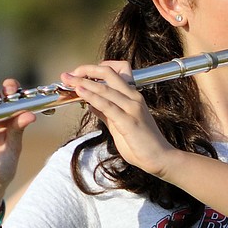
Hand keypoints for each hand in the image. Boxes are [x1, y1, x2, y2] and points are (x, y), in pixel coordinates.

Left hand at [59, 61, 173, 177]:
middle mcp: (133, 97)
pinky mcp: (128, 121)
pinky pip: (107, 105)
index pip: (114, 71)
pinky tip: (80, 93)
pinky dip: (91, 97)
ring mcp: (132, 108)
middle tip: (68, 74)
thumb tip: (91, 104)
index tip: (79, 74)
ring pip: (105, 88)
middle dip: (85, 70)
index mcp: (132, 96)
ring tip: (68, 80)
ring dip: (83, 82)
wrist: (160, 158)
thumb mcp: (119, 126)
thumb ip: (106, 113)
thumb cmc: (141, 144)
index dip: (95, 69)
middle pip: (108, 73)